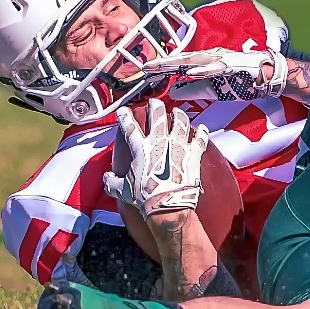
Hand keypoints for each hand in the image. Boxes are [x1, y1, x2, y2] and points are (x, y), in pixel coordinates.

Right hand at [103, 99, 208, 218]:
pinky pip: (200, 139)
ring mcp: (179, 145)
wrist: (168, 205)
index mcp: (141, 148)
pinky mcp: (194, 154)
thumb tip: (107, 179)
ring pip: (180, 122)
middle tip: (154, 103)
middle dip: (155, 106)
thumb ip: (112, 182)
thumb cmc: (145, 197)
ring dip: (179, 115)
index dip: (125, 116)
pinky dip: (202, 132)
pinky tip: (203, 128)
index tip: (124, 111)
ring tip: (177, 112)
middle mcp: (160, 142)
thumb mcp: (122, 190)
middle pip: (158, 116)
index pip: (130, 126)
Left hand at [142, 47, 287, 100]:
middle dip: (163, 63)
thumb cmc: (242, 80)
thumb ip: (193, 90)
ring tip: (161, 66)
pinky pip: (216, 67)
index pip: (179, 65)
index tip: (144, 73)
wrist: (270, 75)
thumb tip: (172, 93)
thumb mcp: (213, 89)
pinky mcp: (234, 64)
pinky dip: (203, 69)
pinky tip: (191, 72)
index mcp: (205, 63)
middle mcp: (211, 57)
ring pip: (196, 60)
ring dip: (178, 63)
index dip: (162, 68)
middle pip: (182, 59)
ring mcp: (222, 59)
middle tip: (144, 67)